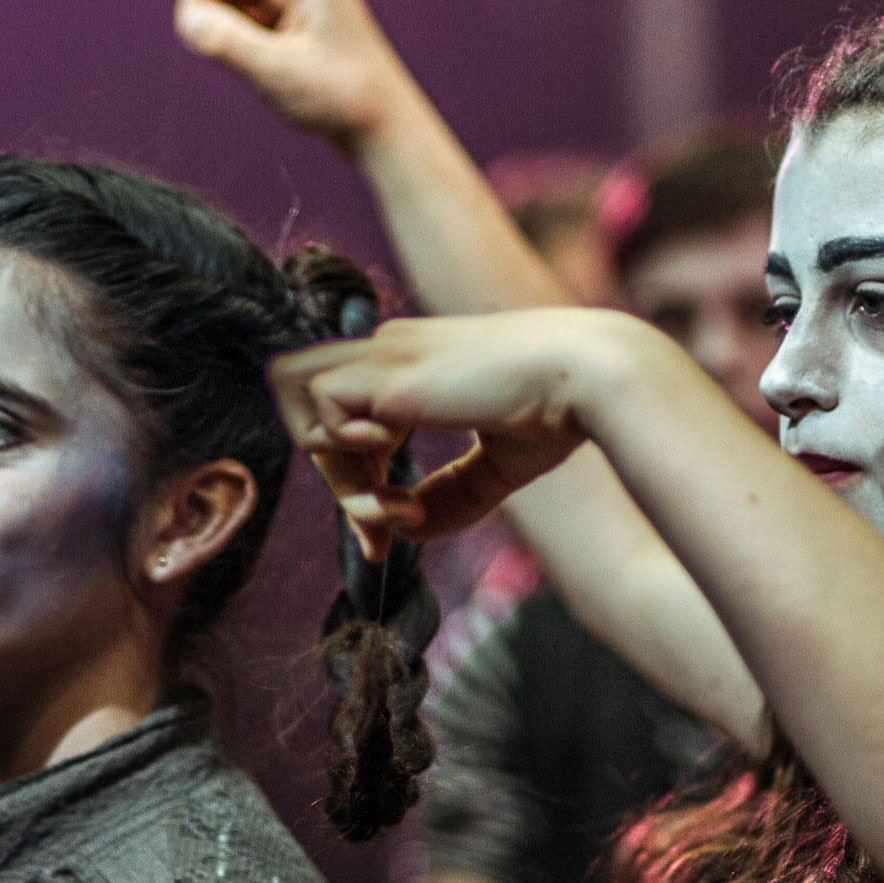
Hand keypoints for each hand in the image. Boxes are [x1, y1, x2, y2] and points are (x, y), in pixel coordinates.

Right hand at [175, 0, 418, 151]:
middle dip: (214, 6)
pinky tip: (258, 67)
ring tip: (245, 65)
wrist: (387, 130)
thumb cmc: (344, 102)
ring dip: (230, 24)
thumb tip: (189, 19)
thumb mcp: (277, 73)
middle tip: (207, 48)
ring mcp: (310, 0)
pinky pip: (261, 16)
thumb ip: (228, 43)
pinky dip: (247, 36)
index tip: (189, 27)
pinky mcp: (308, 23)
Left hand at [270, 308, 658, 558]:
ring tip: (388, 499)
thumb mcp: (494, 469)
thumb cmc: (558, 411)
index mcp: (411, 362)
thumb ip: (447, 499)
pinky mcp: (391, 375)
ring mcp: (385, 355)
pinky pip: (319, 406)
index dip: (353, 481)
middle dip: (331, 476)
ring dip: (332, 465)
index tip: (387, 533)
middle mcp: (388, 349)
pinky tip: (397, 468)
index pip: (340, 412)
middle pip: (300, 400)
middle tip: (375, 529)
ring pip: (290, 394)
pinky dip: (346, 450)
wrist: (593, 375)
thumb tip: (400, 531)